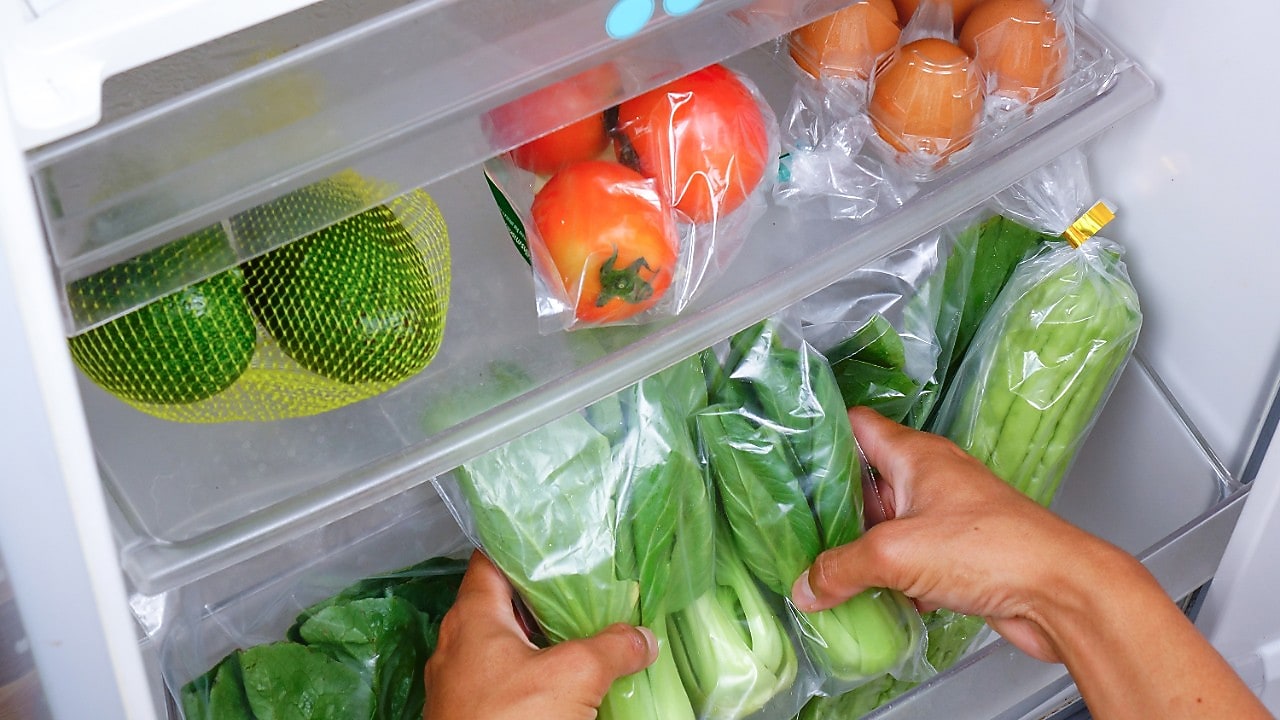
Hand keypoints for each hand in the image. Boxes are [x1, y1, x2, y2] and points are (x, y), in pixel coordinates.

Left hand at [424, 551, 657, 719]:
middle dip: (542, 597)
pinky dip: (530, 672)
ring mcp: (460, 683)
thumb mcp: (574, 676)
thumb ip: (612, 647)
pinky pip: (502, 679)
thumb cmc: (512, 719)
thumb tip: (644, 638)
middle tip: (583, 587)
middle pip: (501, 603)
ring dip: (539, 639)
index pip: (490, 559)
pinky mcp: (470, 713)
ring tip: (581, 631)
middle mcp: (457, 644)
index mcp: (471, 617)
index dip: (523, 546)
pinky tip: (562, 681)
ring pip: (503, 645)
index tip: (558, 541)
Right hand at [791, 406, 1119, 661]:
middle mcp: (931, 479)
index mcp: (916, 455)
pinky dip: (888, 577)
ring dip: (859, 547)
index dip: (821, 432)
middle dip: (832, 505)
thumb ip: (841, 568)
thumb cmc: (995, 548)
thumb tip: (807, 586)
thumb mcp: (896, 554)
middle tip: (793, 523)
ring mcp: (947, 517)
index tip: (787, 450)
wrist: (1060, 593)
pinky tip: (867, 598)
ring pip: (887, 525)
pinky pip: (910, 560)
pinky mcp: (959, 556)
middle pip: (866, 481)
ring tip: (820, 566)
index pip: (857, 425)